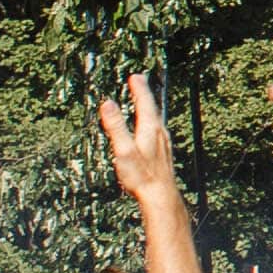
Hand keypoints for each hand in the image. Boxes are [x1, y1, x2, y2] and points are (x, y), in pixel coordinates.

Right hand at [100, 75, 183, 213]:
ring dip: (149, 107)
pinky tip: (150, 130)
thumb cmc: (142, 175)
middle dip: (144, 93)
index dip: (139, 88)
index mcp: (150, 129)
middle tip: (139, 81)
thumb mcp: (124, 149)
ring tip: (144, 101)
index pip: (144, 102)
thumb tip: (108, 104)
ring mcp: (163, 143)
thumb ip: (116, 126)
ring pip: (156, 119)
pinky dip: (151, 121)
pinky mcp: (164, 153)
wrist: (160, 195)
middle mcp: (160, 133)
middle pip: (152, 107)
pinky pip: (157, 130)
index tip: (135, 76)